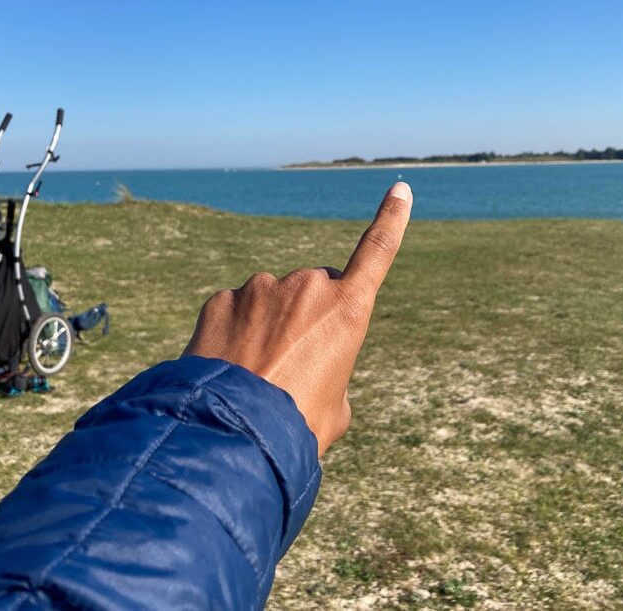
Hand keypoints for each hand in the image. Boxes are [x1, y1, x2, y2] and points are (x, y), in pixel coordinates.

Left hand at [183, 182, 412, 454]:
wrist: (233, 432)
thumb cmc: (296, 426)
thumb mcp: (334, 408)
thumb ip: (330, 374)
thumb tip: (308, 369)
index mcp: (347, 309)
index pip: (377, 252)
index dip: (391, 219)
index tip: (400, 190)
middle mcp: (307, 287)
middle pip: (314, 291)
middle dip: (307, 318)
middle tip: (292, 367)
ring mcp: (261, 288)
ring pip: (271, 302)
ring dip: (268, 328)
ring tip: (257, 375)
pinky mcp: (223, 299)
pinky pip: (236, 311)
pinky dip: (234, 333)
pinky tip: (229, 366)